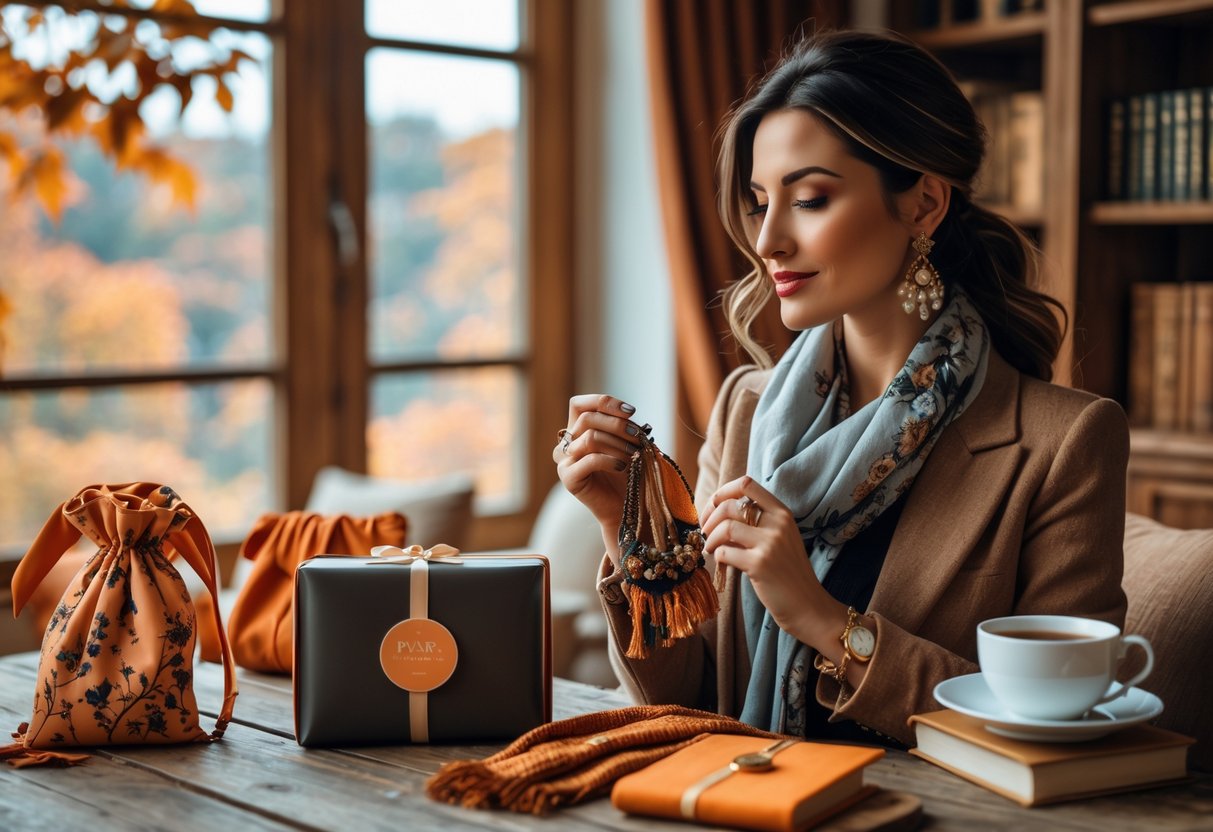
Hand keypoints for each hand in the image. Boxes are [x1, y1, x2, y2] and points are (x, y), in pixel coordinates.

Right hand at [553, 395, 643, 565]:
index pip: (580, 404)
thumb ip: (622, 426)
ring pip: (590, 437)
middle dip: (618, 424)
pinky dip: (611, 459)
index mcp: (577, 431)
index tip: (631, 412)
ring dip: (618, 443)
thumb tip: (628, 414)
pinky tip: (624, 465)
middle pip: (587, 418)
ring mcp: (565, 461)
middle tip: (639, 436)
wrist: (626, 507)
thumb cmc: (628, 473)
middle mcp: (567, 443)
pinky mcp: (568, 478)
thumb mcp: (627, 443)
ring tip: (635, 453)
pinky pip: (590, 459)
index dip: (604, 402)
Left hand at [701, 476, 840, 645]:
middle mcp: (778, 523)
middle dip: (709, 517)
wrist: (807, 605)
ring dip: (710, 538)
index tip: (713, 506)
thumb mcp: (778, 539)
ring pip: (724, 526)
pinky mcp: (759, 565)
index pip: (747, 484)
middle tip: (705, 531)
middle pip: (730, 504)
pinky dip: (717, 556)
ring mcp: (770, 543)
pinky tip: (721, 562)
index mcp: (782, 512)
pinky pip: (724, 551)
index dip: (723, 491)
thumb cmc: (787, 572)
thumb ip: (755, 523)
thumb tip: (717, 513)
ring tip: (710, 548)